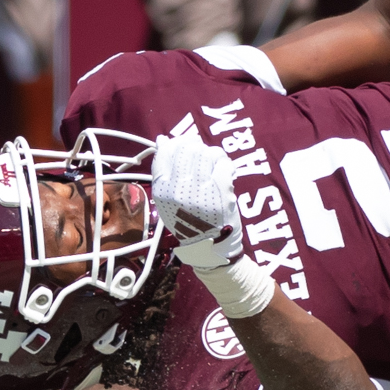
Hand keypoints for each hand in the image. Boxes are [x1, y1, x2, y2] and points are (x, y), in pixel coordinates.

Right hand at [149, 129, 244, 267]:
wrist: (210, 248)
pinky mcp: (221, 191)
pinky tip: (226, 171)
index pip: (165, 152)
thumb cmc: (188, 222)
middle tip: (202, 155)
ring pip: (207, 153)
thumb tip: (163, 140)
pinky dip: (226, 164)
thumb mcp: (167, 200)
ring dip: (213, 154)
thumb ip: (164, 172)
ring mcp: (201, 189)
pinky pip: (224, 163)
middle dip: (196, 147)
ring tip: (215, 163)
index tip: (184, 146)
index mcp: (162, 190)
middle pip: (187, 148)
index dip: (176, 143)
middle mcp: (179, 189)